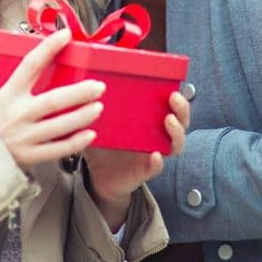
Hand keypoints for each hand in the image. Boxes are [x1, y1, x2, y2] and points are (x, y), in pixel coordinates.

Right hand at [0, 28, 105, 168]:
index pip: (30, 65)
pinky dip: (75, 143)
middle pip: (54, 101)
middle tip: (98, 86)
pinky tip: (90, 135)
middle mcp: (18, 115)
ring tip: (99, 106)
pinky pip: (57, 150)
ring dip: (82, 116)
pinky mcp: (30, 156)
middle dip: (79, 92)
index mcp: (6, 96)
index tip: (65, 35)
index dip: (48, 48)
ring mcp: (26, 137)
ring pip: (60, 126)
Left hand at [83, 91, 191, 229]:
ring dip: (176, 132)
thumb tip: (79, 86)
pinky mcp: (146, 171)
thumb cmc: (103, 145)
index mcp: (149, 120)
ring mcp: (154, 153)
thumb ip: (93, 107)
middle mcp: (157, 135)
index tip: (172, 85)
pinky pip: (157, 167)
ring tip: (169, 121)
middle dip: (182, 109)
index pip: (171, 105)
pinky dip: (157, 162)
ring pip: (176, 144)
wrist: (99, 177)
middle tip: (174, 97)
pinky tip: (155, 156)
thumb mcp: (99, 122)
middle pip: (180, 121)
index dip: (178, 96)